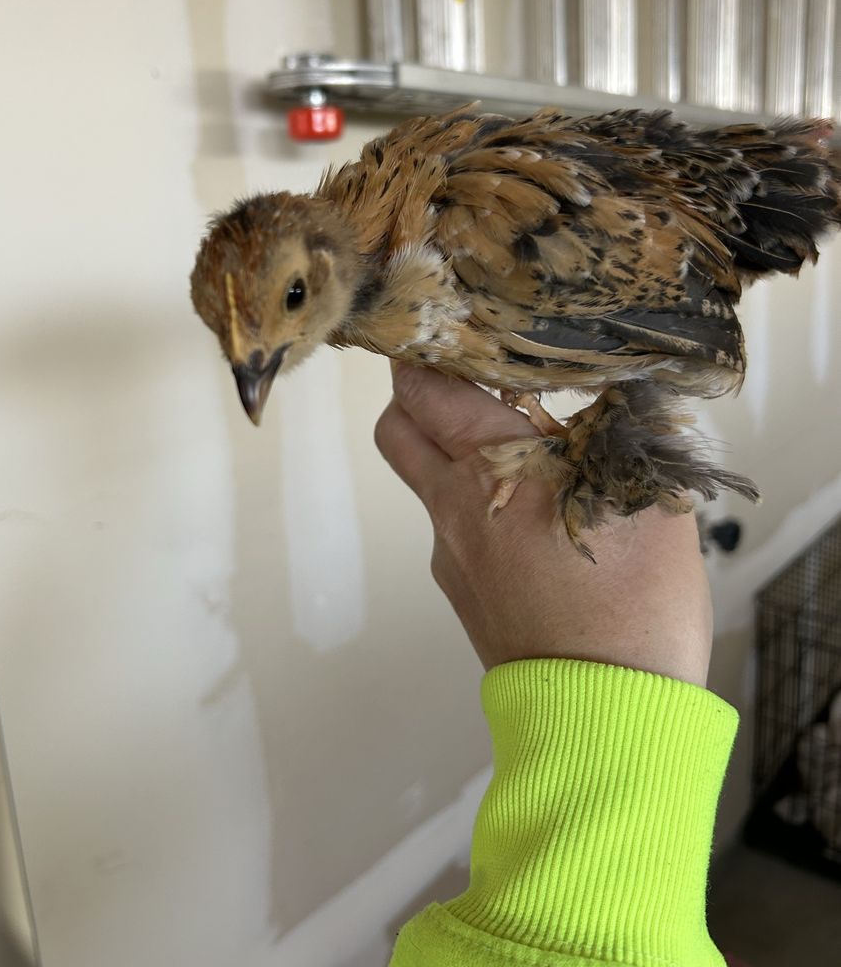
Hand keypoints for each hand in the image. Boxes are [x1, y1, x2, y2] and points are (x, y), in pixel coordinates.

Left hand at [375, 364, 712, 686]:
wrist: (604, 718)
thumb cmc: (634, 607)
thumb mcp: (652, 504)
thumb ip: (630, 438)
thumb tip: (630, 394)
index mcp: (493, 467)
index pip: (425, 387)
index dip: (427, 351)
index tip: (449, 330)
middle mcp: (454, 505)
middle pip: (398, 426)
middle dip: (419, 394)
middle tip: (468, 382)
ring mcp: (450, 555)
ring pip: (424, 480)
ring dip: (448, 452)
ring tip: (514, 451)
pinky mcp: (460, 593)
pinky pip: (451, 529)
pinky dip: (473, 506)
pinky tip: (530, 520)